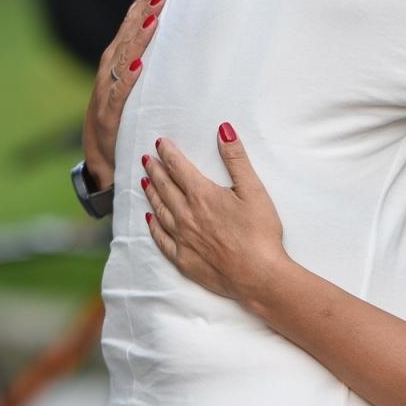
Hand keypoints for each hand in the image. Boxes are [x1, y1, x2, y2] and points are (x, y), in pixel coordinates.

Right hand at [82, 0, 167, 187]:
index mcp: (117, 63)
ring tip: (154, 17)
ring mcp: (107, 92)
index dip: (145, 4)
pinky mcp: (108, 115)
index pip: (131, 26)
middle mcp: (109, 72)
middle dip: (144, 11)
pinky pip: (120, 94)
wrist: (101, 160)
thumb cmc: (122, 120)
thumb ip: (148, 66)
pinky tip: (138, 64)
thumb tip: (175, 44)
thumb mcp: (135, 89)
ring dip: (138, 37)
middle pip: (128, 35)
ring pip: (122, 58)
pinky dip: (127, 78)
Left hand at [141, 125, 289, 307]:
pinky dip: (153, 226)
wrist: (258, 275)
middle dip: (155, 170)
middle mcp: (186, 214)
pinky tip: (149, 218)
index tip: (159, 144)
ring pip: (159, 210)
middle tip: (146, 159)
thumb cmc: (260, 232)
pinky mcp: (183, 259)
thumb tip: (224, 130)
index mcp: (202, 194)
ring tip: (145, 182)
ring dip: (151, 193)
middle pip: (164, 186)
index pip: (178, 167)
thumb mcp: (254, 189)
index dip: (168, 153)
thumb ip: (236, 158)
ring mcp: (182, 238)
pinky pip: (161, 239)